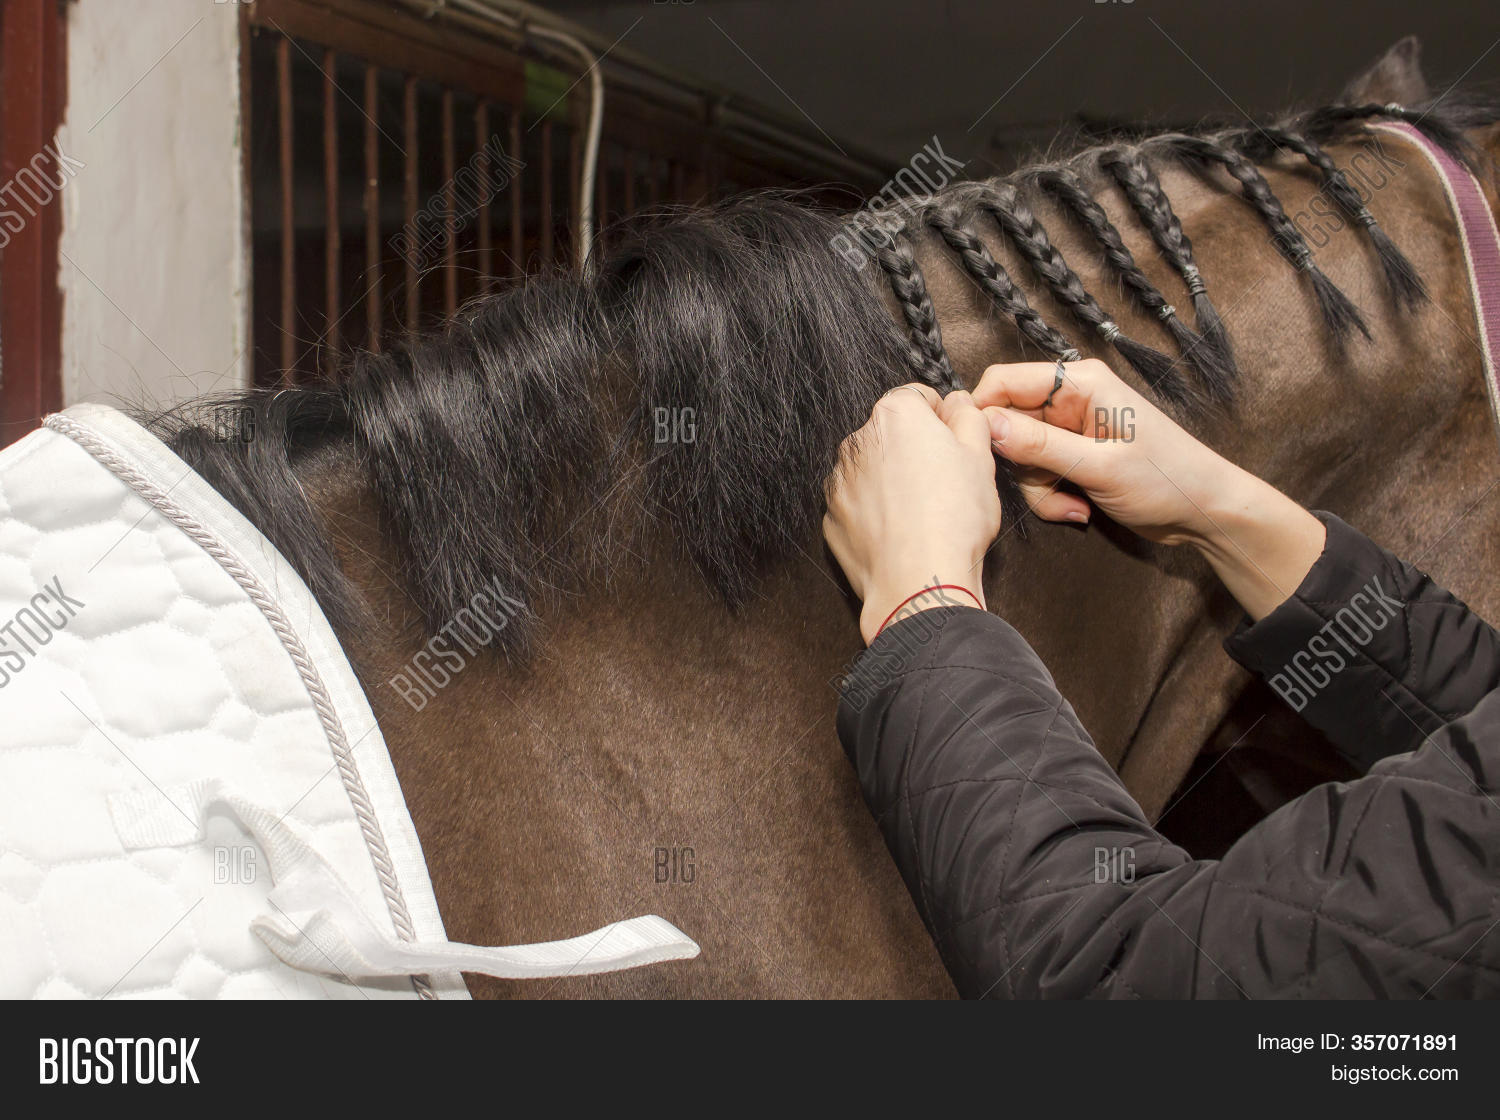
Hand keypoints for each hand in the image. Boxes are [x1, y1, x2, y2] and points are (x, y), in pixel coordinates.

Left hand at [824, 385, 999, 642]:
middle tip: (944, 483)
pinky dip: (874, 512)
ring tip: (921, 513)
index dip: (942, 418)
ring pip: (871, 470)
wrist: (919, 582)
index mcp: (895, 415)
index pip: (918, 397)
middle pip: (891, 434)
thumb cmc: (954, 519)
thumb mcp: (980, 457)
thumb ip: (968, 417)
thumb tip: (958, 403)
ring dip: (891, 480)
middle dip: (914, 450)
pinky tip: (899, 532)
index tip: (955, 443)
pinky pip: (857, 504)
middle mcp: (858, 441)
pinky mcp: (831, 517)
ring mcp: (839, 481)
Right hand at [974, 359, 1324, 618]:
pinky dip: (1051, 496)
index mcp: (1080, 382)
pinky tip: (1081, 509)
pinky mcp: (1074, 456)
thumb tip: (986, 425)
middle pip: (1009, 424)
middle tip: (1051, 490)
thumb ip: (1038, 444)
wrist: (1204, 512)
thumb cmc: (1166, 480)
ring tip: (1074, 506)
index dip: (986, 415)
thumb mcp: (1098, 465)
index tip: (985, 454)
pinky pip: (1039, 473)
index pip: (1005, 382)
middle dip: (1022, 466)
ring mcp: (1071, 429)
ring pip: (1021, 456)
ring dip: (1039, 488)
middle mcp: (1072, 399)